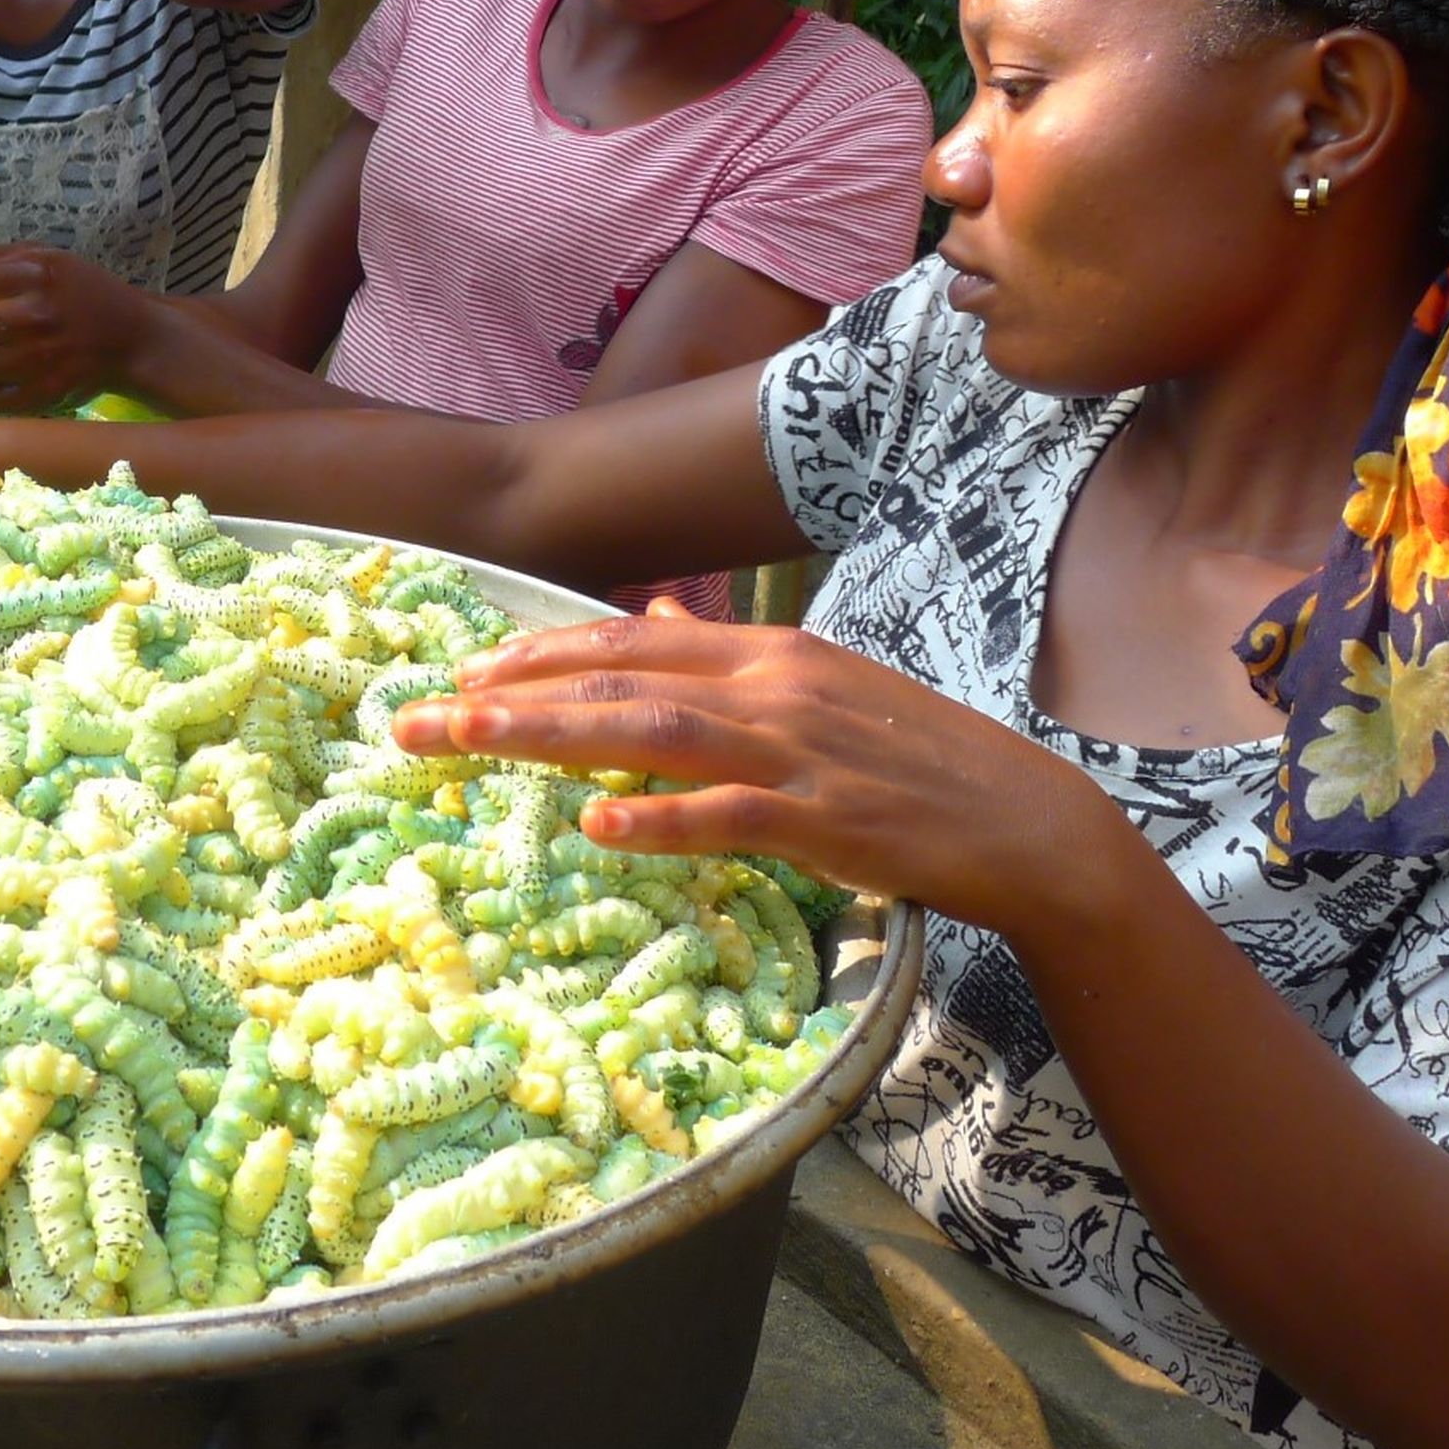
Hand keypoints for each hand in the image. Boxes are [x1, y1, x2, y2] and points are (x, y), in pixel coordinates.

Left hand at [393, 611, 1140, 939]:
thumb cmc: (916, 766)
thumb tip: (644, 624)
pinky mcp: (828, 821)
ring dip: (546, 739)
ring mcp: (800, 751)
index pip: (630, 639)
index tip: (463, 675)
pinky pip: (726, 817)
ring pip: (649, 734)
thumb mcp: (820, 695)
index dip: (539, 654)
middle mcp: (776, 685)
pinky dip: (657, 818)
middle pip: (617, 680)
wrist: (1031, 822)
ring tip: (465, 748)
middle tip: (417, 721)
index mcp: (770, 652)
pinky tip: (593, 824)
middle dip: (507, 697)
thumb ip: (729, 667)